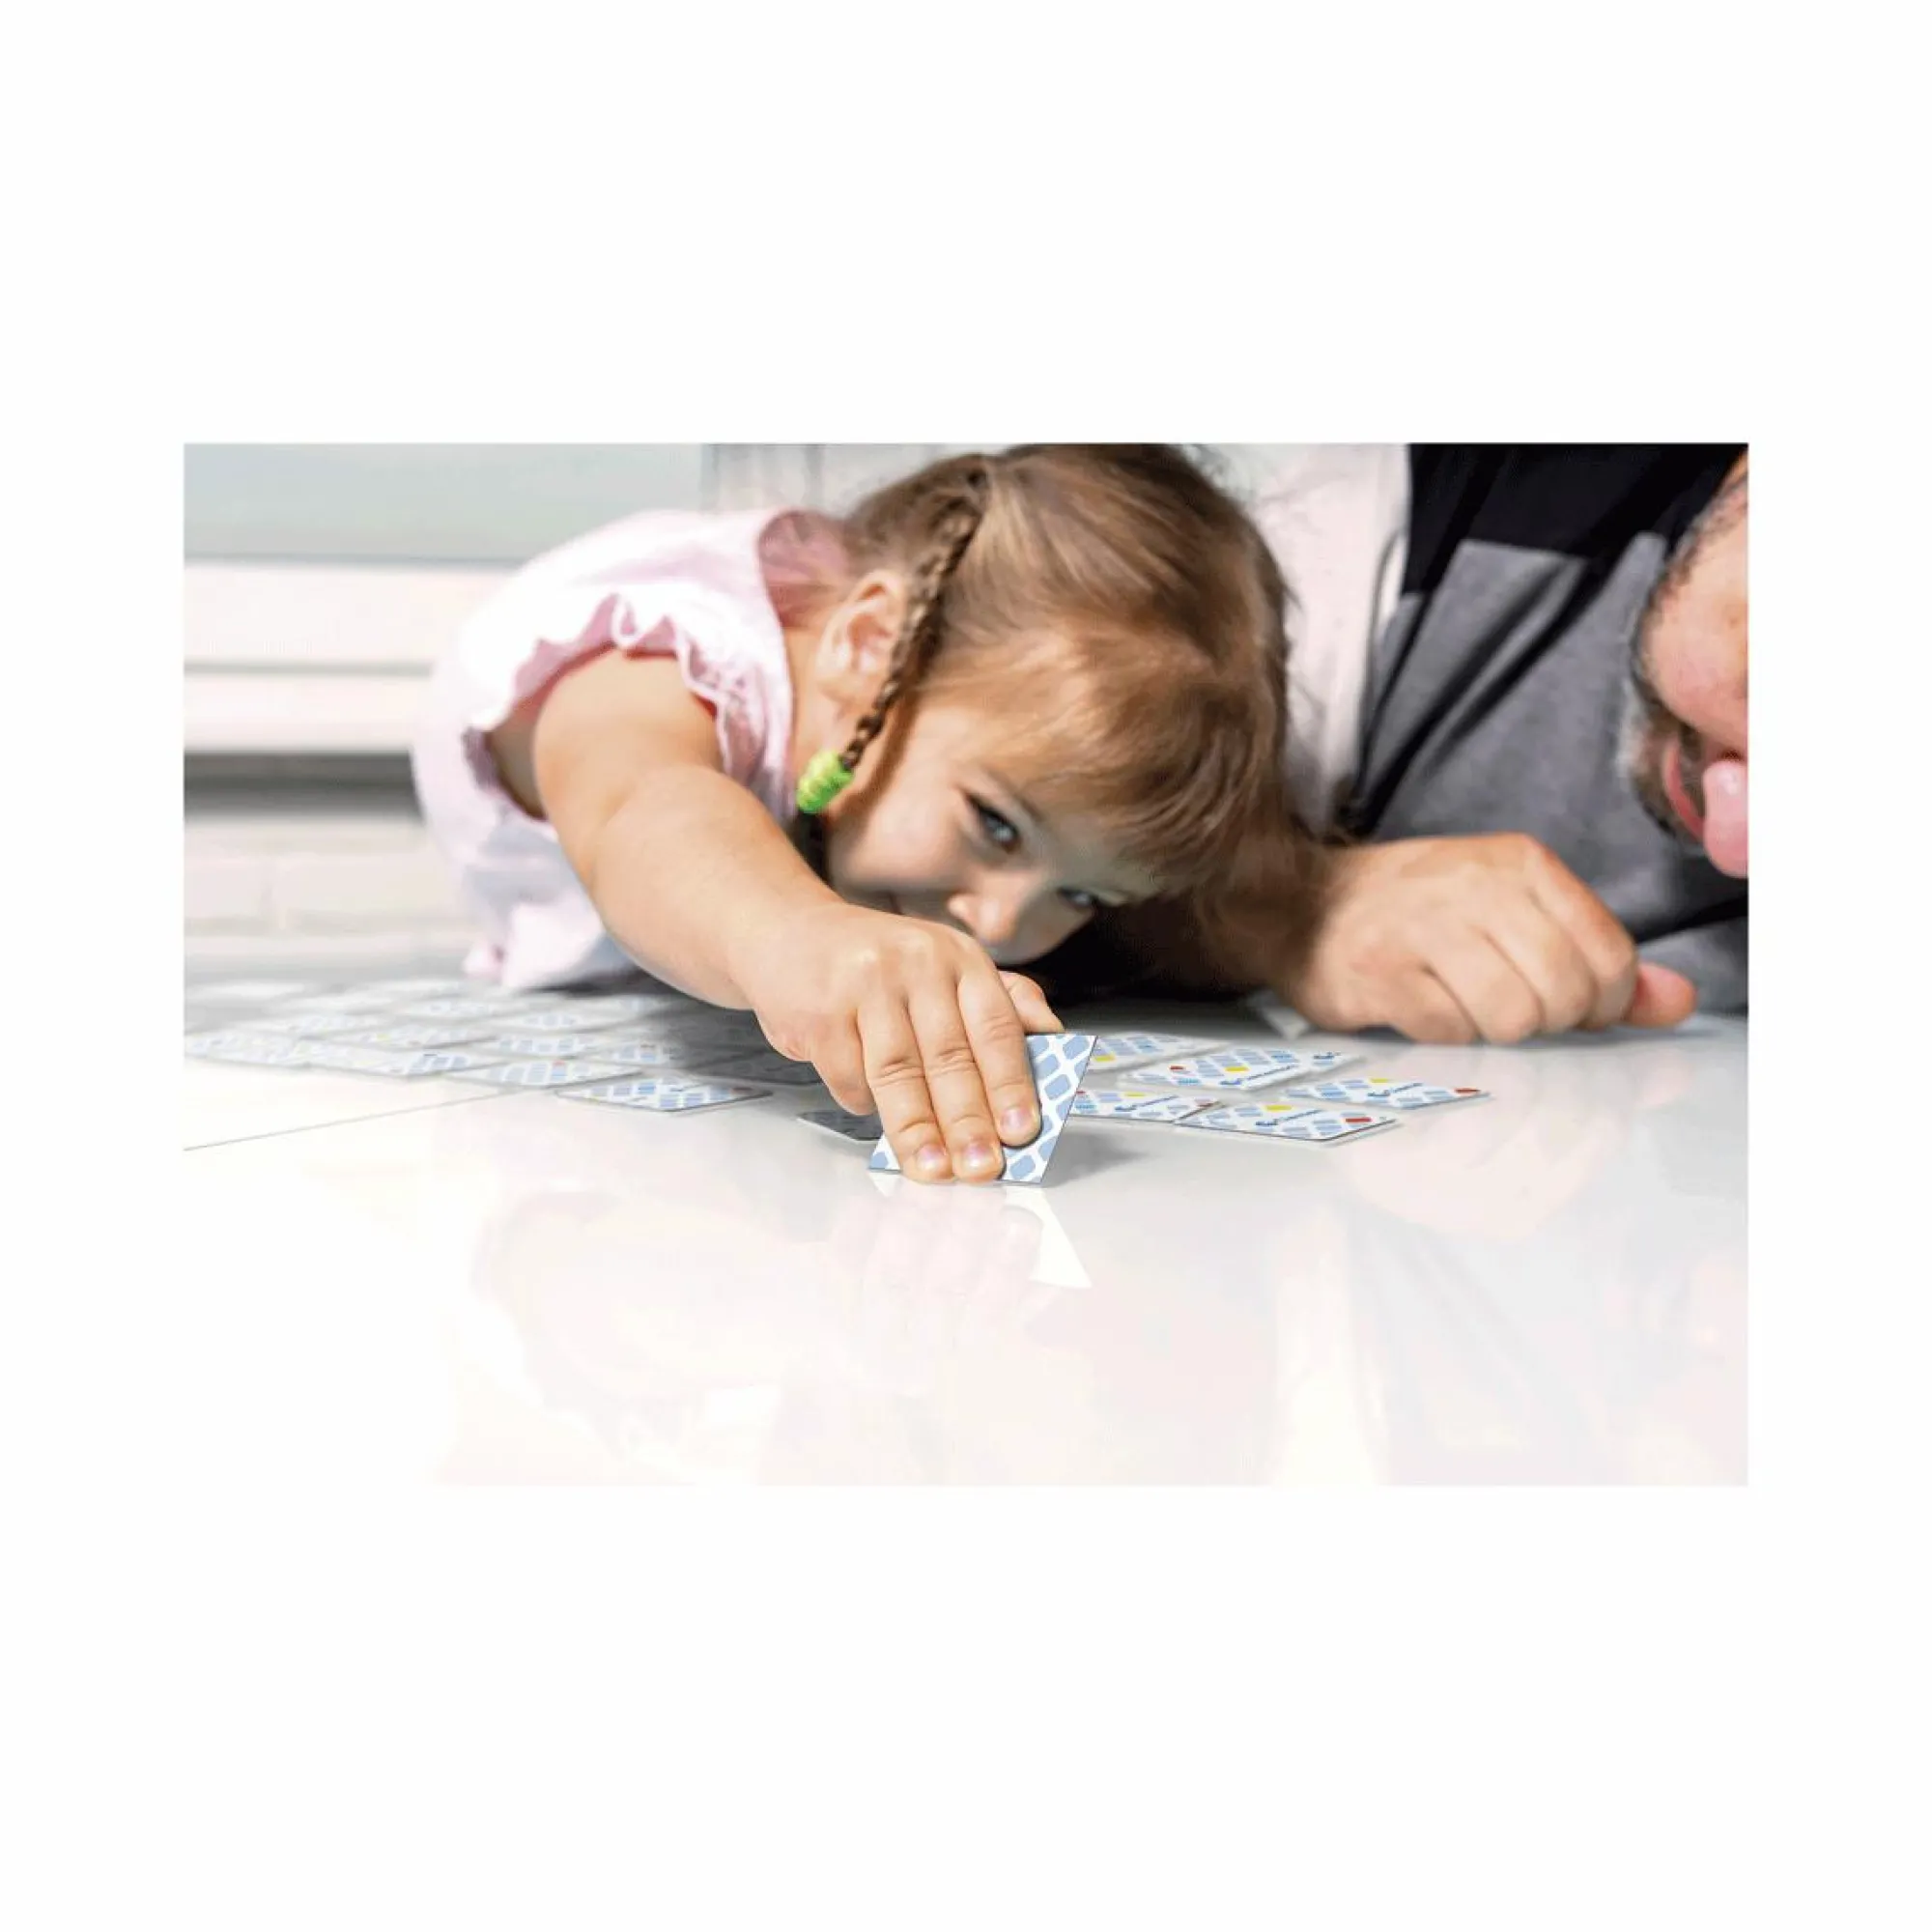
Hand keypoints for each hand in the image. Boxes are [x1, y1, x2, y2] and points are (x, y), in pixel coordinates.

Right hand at [734, 903, 1062, 1182]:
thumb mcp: (944, 966)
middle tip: (981, 1167)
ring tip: (934, 1170)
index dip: (1011, 1083)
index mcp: (959, 957)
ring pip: (898, 1072)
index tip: (1022, 1131)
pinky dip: (862, 1103)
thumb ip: (1001, 1002)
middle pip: (949, 1056)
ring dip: (918, 1130)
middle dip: (968, 1120)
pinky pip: (849, 1075)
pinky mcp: (820, 1010)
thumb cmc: (875, 963)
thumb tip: (1052, 1039)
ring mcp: (865, 984)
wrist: (784, 931)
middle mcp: (917, 963)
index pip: (995, 1027)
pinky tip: (872, 1112)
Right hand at [1283, 835, 1698, 1042]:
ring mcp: (1423, 927)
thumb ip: (1599, 958)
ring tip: (1461, 1005)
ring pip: (1510, 1018)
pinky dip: (1440, 1034)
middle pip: (1563, 993)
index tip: (1568, 1005)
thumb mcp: (1514, 914)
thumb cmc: (1418, 914)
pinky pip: (1448, 1031)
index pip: (1608, 955)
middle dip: (1546, 1021)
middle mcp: (1476, 885)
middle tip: (1509, 1009)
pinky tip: (1419, 1007)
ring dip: (1491, 1030)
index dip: (1601, 1003)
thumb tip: (1676, 1003)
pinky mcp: (1379, 971)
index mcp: (1522, 864)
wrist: (1299, 903)